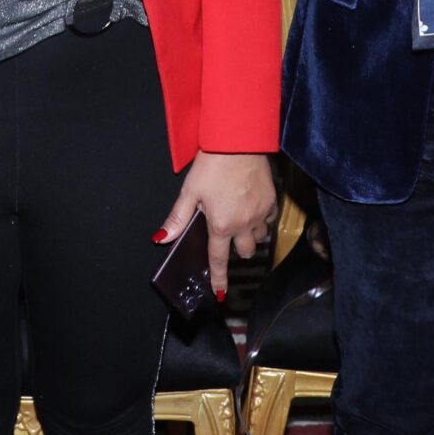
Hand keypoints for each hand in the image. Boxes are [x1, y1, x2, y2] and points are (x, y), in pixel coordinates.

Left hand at [158, 151, 274, 302]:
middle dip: (238, 249)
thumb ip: (177, 219)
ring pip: (260, 236)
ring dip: (251, 234)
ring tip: (242, 220)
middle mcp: (243, 224)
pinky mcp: (272, 200)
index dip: (219, 279)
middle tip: (229, 236)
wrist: (238, 141)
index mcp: (220, 225)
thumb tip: (161, 240)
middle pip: (245, 251)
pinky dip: (262, 219)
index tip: (221, 293)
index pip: (219, 259)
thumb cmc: (211, 164)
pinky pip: (269, 219)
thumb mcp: (189, 191)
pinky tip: (253, 208)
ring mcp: (260, 213)